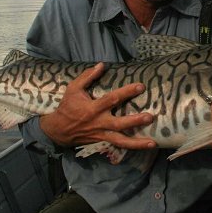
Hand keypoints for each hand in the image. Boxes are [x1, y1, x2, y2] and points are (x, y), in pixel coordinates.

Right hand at [39, 63, 156, 149]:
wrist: (58, 130)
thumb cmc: (68, 107)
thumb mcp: (73, 88)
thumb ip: (87, 76)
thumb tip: (101, 65)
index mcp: (93, 108)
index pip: (112, 99)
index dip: (126, 92)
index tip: (140, 86)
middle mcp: (99, 122)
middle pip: (119, 124)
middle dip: (135, 121)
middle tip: (150, 117)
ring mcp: (102, 134)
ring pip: (121, 141)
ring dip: (137, 143)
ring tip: (153, 143)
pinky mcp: (103, 141)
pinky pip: (119, 146)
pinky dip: (131, 148)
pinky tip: (144, 147)